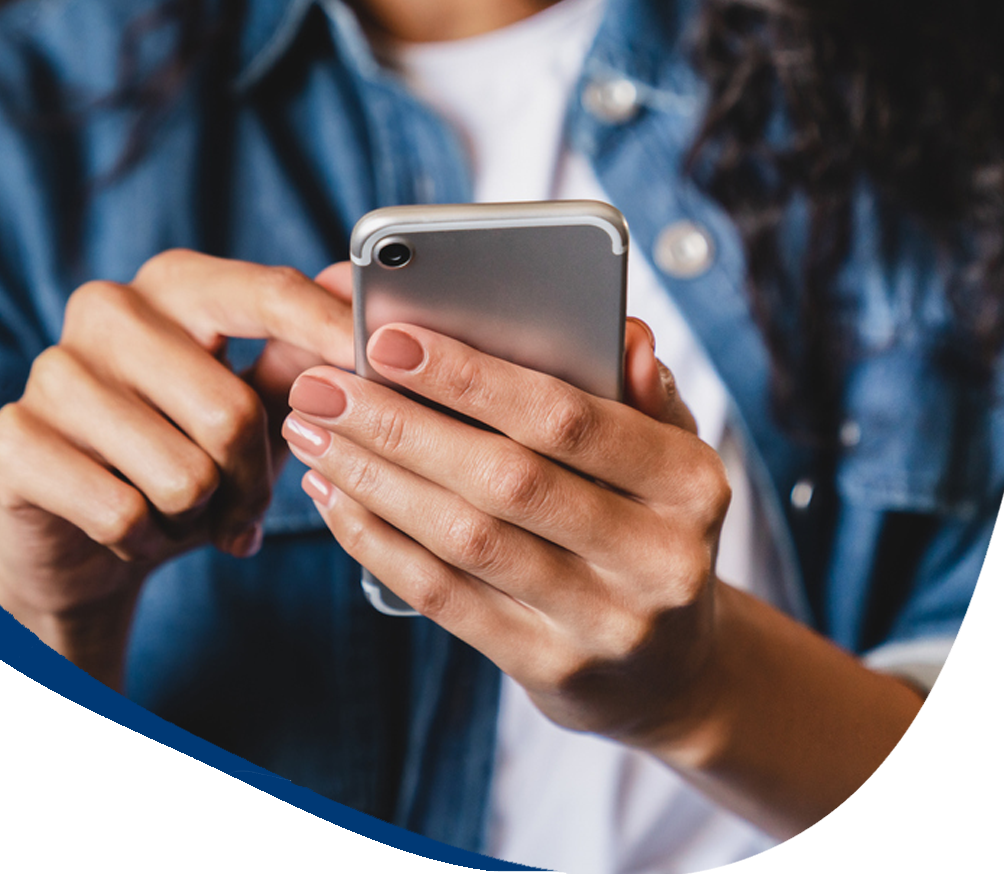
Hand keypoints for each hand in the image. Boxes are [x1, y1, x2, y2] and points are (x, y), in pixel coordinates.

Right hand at [0, 251, 353, 643]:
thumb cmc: (186, 456)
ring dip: (198, 517)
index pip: (267, 293)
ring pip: (182, 474)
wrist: (85, 539)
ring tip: (179, 511)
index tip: (375, 360)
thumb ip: (302, 354)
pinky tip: (130, 529)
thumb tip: (356, 290)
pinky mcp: (13, 439)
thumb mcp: (255, 405)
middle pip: (231, 411)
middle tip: (243, 506)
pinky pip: (122, 513)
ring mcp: (52, 370)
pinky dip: (144, 541)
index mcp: (176, 284)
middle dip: (253, 481)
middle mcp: (108, 309)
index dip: (327, 330)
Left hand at [281, 318, 732, 751]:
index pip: (569, 419)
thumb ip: (642, 391)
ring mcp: (603, 623)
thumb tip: (622, 334)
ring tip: (312, 434)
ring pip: (465, 540)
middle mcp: (657, 558)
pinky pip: (445, 597)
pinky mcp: (549, 668)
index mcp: (690, 483)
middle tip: (322, 388)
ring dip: (374, 480)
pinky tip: (336, 498)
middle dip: (399, 426)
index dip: (472, 378)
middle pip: (505, 480)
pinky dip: (378, 542)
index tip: (388, 340)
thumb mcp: (670, 455)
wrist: (672, 669)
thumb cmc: (651, 526)